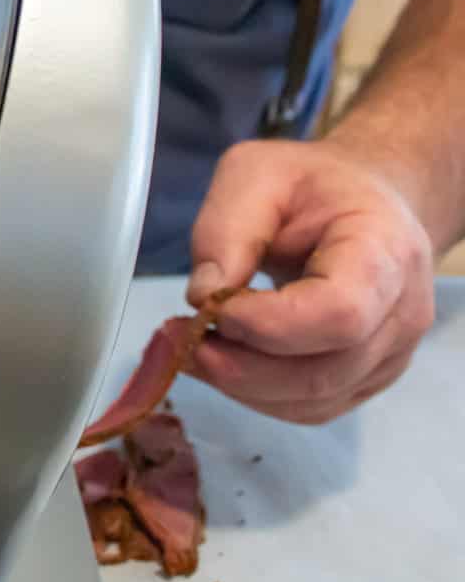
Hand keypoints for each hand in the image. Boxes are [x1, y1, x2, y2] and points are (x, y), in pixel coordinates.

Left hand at [183, 139, 434, 423]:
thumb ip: (225, 229)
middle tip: (179, 337)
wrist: (363, 203)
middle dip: (239, 365)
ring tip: (190, 347)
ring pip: (312, 400)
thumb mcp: (255, 174)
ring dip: (239, 384)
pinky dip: (255, 394)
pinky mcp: (364, 378)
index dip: (268, 325)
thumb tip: (204, 297)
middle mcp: (401, 312)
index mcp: (384, 250)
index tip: (213, 307)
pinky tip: (221, 361)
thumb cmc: (311, 187)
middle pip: (322, 370)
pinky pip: (308, 407)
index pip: (340, 313)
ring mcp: (389, 354)